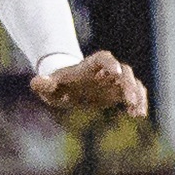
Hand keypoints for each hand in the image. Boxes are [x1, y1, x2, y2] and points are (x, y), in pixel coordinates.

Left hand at [30, 50, 147, 116]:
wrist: (67, 89)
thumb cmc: (57, 85)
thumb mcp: (49, 86)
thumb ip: (43, 84)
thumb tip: (35, 82)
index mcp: (90, 65)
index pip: (104, 58)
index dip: (111, 64)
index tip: (116, 74)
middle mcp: (107, 71)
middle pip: (124, 71)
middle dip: (128, 85)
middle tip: (129, 101)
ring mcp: (115, 81)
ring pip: (133, 83)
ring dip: (137, 96)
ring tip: (137, 113)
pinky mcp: (120, 92)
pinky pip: (136, 94)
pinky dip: (139, 103)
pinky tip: (138, 116)